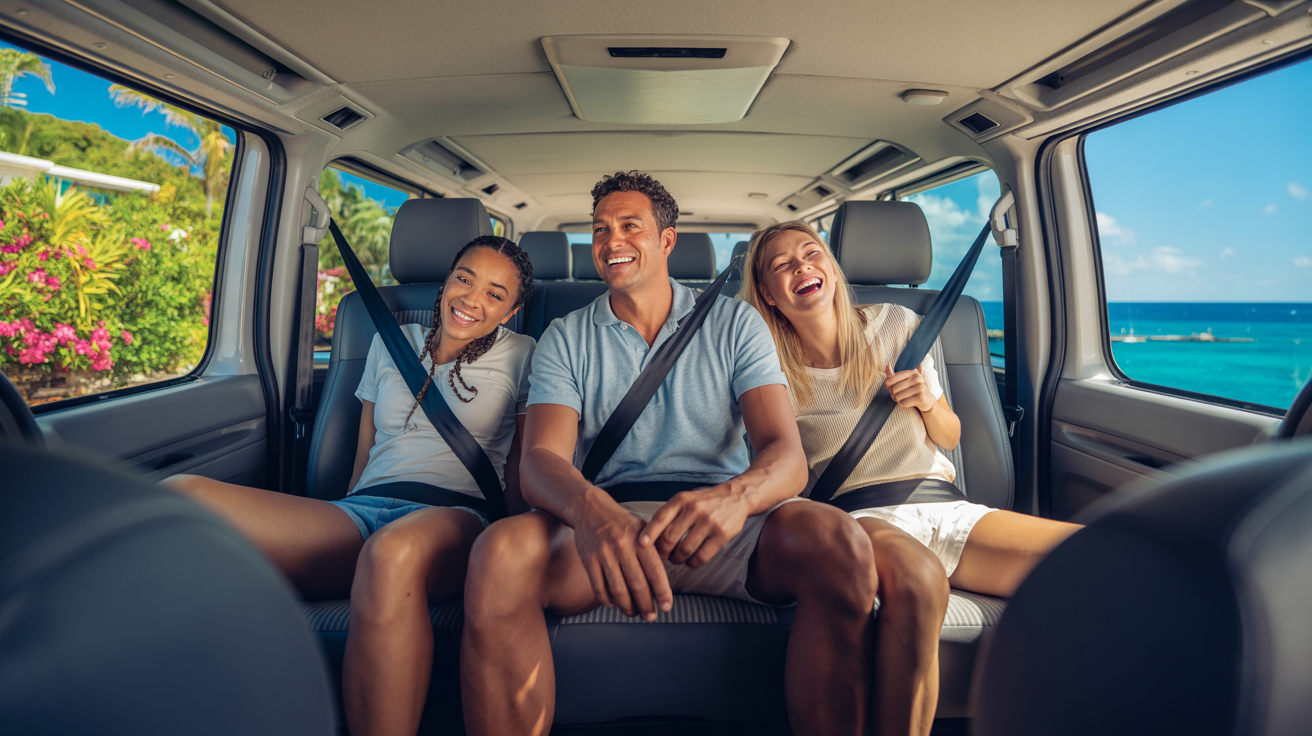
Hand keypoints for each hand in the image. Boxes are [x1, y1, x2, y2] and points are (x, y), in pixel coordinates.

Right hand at [571, 490, 671, 620]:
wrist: (590, 509)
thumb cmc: (621, 523)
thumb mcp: (642, 529)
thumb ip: (653, 552)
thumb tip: (663, 581)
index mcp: (640, 539)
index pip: (655, 571)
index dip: (662, 592)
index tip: (666, 607)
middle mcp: (623, 547)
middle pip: (637, 584)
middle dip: (646, 605)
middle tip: (651, 616)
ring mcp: (604, 554)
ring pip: (618, 589)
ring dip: (628, 607)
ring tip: (634, 613)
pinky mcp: (588, 560)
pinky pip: (599, 587)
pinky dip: (608, 600)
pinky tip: (615, 603)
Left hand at [639, 484, 751, 568]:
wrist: (736, 497)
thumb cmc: (704, 502)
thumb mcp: (685, 500)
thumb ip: (669, 515)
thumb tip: (648, 539)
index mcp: (681, 500)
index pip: (660, 518)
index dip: (649, 534)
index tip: (641, 545)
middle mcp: (694, 509)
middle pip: (670, 539)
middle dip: (663, 552)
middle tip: (664, 556)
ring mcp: (708, 522)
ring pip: (684, 550)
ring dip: (677, 560)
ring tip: (677, 559)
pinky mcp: (721, 534)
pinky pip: (701, 557)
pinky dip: (692, 563)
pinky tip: (691, 561)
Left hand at [885, 364, 935, 412]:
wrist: (927, 400)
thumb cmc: (912, 389)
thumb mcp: (904, 380)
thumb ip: (894, 374)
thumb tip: (887, 364)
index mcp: (913, 372)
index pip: (895, 377)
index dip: (888, 383)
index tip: (887, 386)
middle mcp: (918, 378)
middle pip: (895, 388)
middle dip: (893, 393)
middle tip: (896, 395)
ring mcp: (920, 387)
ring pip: (898, 396)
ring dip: (898, 399)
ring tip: (902, 399)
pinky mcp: (921, 397)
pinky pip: (904, 402)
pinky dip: (902, 404)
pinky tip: (907, 402)